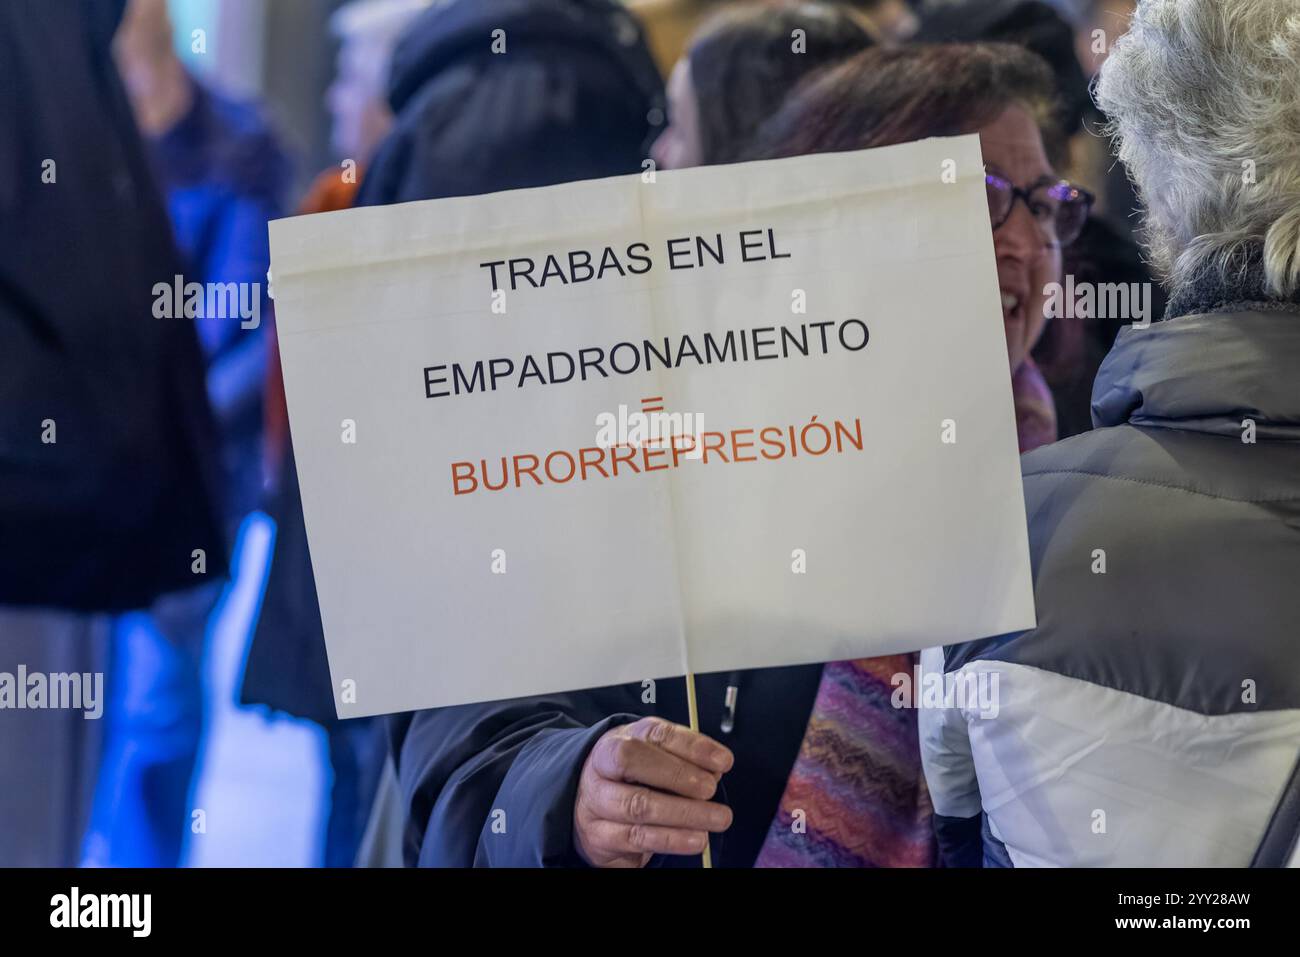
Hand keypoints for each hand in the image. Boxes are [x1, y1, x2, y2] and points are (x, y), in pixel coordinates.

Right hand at [574, 716, 734, 867]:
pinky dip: (671, 839)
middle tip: (710, 789)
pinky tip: (694, 839)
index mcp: (619, 740)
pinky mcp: (599, 836)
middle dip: (677, 775)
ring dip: (683, 813)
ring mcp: (596, 802)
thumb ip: (684, 761)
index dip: (690, 746)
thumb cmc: (631, 780)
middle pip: (632, 762)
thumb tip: (714, 771)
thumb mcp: (654, 760)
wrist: (591, 808)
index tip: (722, 760)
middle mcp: (602, 767)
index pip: (653, 734)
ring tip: (715, 818)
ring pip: (637, 804)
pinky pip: (636, 837)